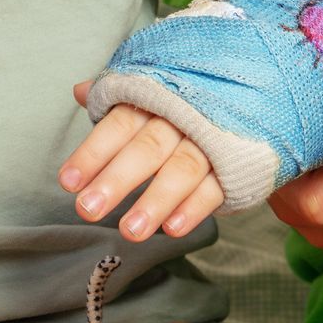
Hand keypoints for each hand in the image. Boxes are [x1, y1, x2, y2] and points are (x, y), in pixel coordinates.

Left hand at [61, 87, 224, 241]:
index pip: (119, 125)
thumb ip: (116, 95)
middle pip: (147, 149)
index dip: (93, 153)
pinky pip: (216, 188)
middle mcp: (182, 119)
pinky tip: (172, 229)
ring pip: (183, 170)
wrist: (255, 101)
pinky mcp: (237, 165)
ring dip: (155, 202)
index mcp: (155, 99)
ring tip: (130, 232)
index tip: (67, 183)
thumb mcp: (153, 90)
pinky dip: (194, 209)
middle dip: (117, 180)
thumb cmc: (187, 103)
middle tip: (87, 210)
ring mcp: (212, 143)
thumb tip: (79, 91)